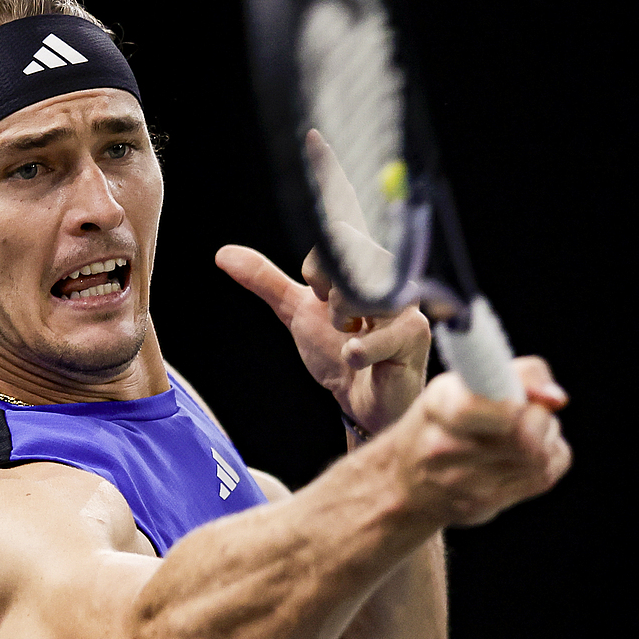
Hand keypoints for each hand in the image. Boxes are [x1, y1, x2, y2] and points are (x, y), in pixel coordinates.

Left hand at [215, 243, 431, 435]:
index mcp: (365, 264)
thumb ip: (265, 280)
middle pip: (353, 258)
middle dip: (331, 296)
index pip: (340, 235)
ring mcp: (405, 305)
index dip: (318, 269)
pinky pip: (375, 337)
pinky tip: (356, 359)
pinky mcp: (415, 336)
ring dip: (342, 322)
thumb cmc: (337, 352)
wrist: (362, 402)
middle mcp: (391, 277)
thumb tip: (223, 253)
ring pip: (360, 294)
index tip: (320, 295)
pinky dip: (357, 351)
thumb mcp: (297, 312)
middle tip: (340, 324)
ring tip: (352, 341)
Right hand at [391, 357, 571, 526]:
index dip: (520, 402)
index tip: (529, 397)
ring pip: (541, 456)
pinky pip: (544, 476)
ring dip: (547, 437)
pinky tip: (525, 454)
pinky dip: (548, 459)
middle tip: (534, 411)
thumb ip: (513, 376)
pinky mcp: (485, 505)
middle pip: (525, 436)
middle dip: (541, 418)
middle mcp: (446, 447)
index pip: (485, 407)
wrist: (404, 482)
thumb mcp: (459, 385)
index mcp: (439, 406)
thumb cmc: (441, 423)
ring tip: (526, 431)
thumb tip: (557, 399)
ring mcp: (465, 483)